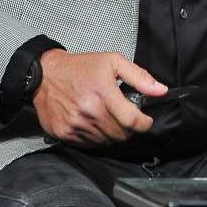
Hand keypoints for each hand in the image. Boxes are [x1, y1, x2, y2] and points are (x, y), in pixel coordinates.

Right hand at [32, 50, 165, 145]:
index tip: (146, 121)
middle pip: (120, 134)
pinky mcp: (64, 133)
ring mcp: (75, 124)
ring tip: (107, 117)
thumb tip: (161, 90)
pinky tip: (93, 123)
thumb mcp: (113, 62)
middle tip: (124, 117)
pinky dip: (96, 137)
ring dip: (112, 133)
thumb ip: (139, 77)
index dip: (144, 124)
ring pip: (106, 141)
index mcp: (103, 92)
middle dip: (128, 128)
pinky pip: (89, 145)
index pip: (132, 120)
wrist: (45, 74)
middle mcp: (89, 111)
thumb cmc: (80, 67)